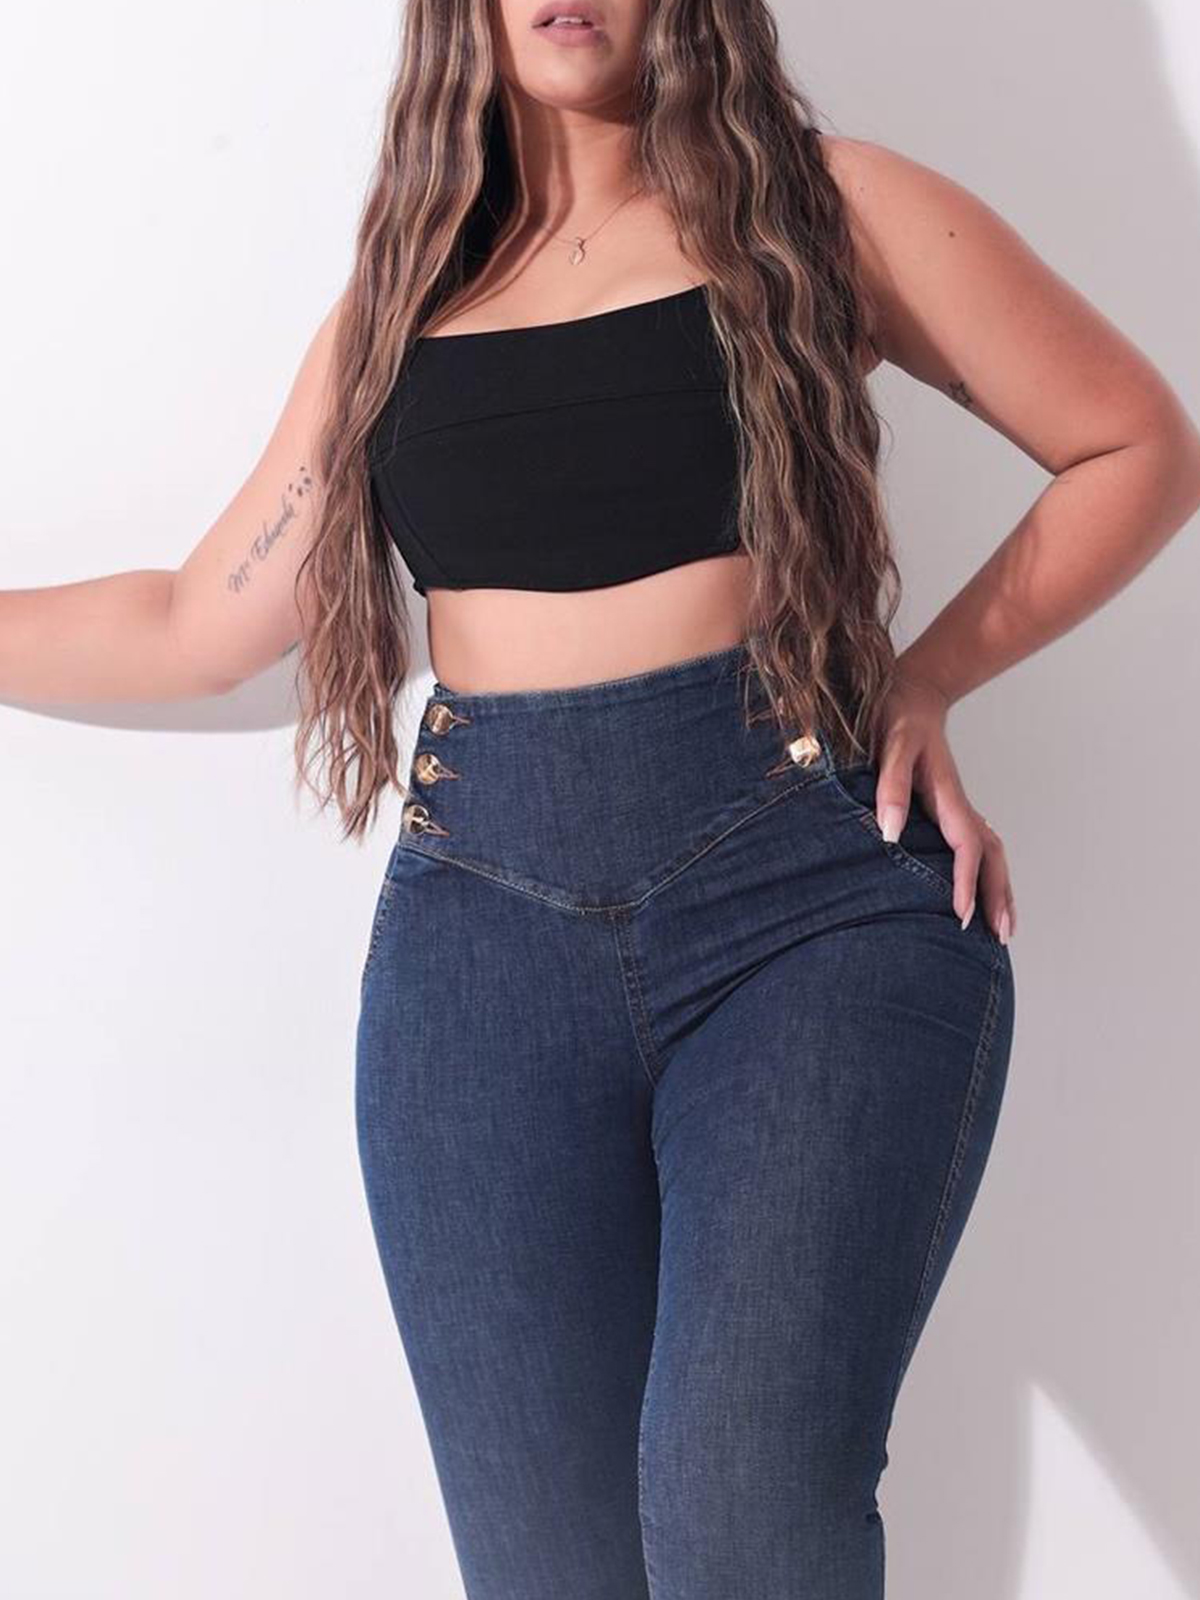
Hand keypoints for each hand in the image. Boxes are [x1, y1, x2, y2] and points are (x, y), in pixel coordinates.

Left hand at [874, 670, 1015, 943]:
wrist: (912, 691)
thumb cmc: (898, 718)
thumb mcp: (890, 746)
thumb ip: (891, 786)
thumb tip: (890, 833)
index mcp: (947, 796)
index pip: (967, 847)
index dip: (966, 882)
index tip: (962, 916)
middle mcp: (959, 806)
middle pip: (992, 856)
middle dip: (997, 895)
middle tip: (1000, 936)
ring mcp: (958, 807)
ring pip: (991, 853)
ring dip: (999, 888)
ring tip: (1001, 926)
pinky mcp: (951, 806)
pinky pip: (979, 845)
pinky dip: (987, 872)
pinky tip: (981, 889)